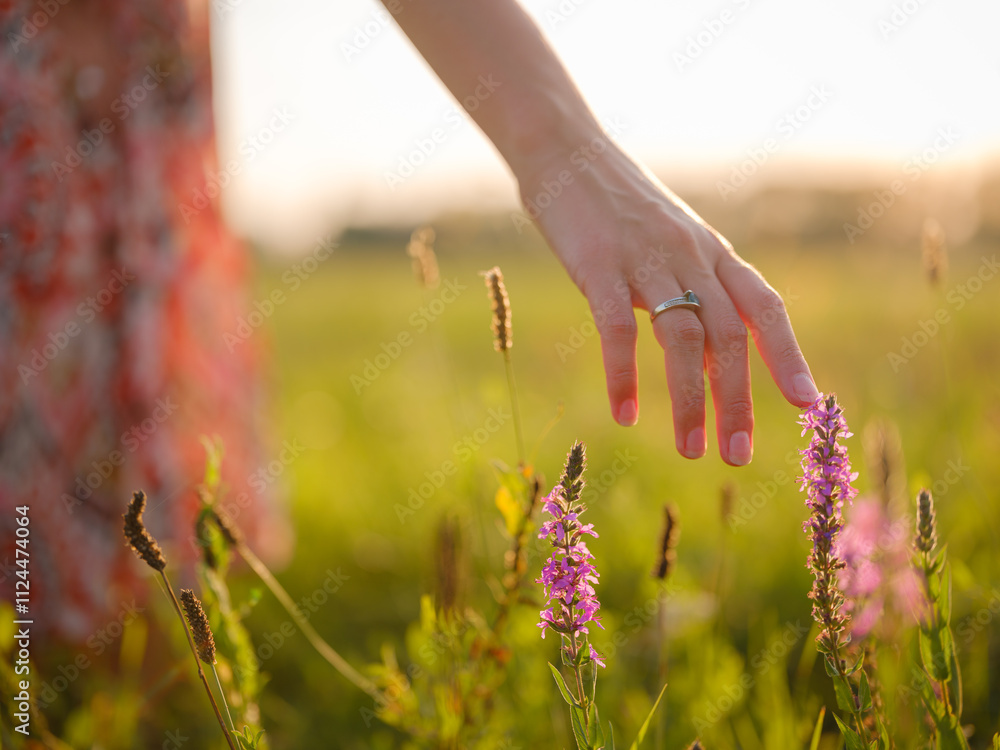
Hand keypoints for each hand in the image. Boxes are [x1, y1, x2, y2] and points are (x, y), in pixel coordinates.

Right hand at [518, 137, 818, 464]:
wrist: (566, 150)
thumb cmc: (617, 206)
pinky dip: (624, 375)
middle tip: (737, 456)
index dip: (788, 356)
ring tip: (692, 450)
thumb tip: (711, 366)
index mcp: (712, 252)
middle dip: (737, 400)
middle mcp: (690, 255)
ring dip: (690, 401)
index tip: (807, 405)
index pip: (765, 307)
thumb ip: (693, 295)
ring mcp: (646, 257)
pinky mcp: (598, 263)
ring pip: (683, 337)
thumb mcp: (669, 244)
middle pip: (728, 336)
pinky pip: (618, 327)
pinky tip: (625, 414)